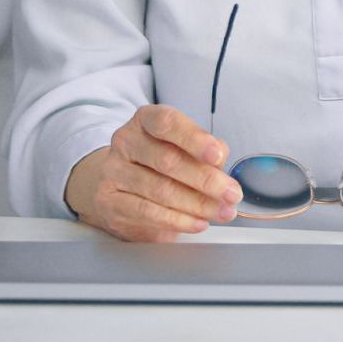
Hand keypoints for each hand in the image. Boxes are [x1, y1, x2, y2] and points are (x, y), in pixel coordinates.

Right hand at [63, 105, 243, 241]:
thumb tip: (221, 158)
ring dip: (197, 204)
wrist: (115, 182)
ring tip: (222, 211)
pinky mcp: (110, 201)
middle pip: (168, 160)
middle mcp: (126, 141)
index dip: (194, 139)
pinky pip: (148, 213)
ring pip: (160, 190)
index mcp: (145, 119)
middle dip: (206, 180)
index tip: (218, 155)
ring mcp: (114, 171)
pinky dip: (179, 220)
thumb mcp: (181, 145)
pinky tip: (198, 222)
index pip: (168, 123)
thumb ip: (204, 149)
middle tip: (232, 194)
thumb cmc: (157, 160)